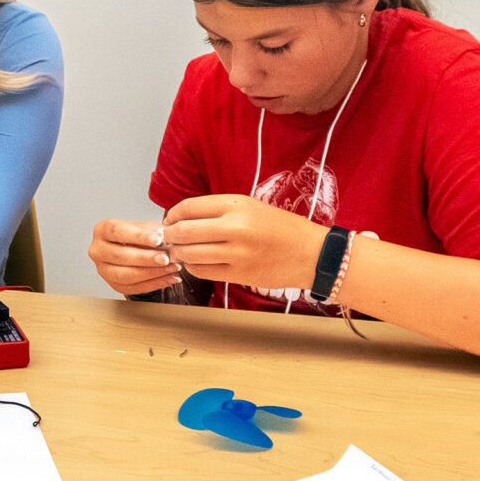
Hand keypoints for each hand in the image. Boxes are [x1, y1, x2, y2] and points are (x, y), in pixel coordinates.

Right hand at [88, 219, 180, 295]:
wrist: (131, 248)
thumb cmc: (136, 235)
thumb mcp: (142, 226)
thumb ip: (151, 230)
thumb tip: (165, 236)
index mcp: (102, 230)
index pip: (117, 231)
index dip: (138, 236)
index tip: (157, 239)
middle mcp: (97, 250)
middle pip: (119, 256)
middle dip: (146, 258)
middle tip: (165, 258)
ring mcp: (103, 270)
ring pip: (125, 275)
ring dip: (151, 273)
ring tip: (171, 268)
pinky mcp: (113, 284)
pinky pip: (133, 288)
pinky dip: (154, 284)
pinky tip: (169, 278)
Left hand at [162, 194, 322, 287]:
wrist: (310, 253)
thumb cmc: (280, 227)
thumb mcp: (249, 206)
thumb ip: (218, 210)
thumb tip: (183, 217)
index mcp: (236, 205)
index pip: (189, 207)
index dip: (173, 215)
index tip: (169, 220)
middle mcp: (235, 228)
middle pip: (185, 231)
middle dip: (171, 235)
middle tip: (169, 237)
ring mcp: (236, 253)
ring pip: (190, 254)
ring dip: (179, 253)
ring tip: (180, 251)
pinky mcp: (239, 275)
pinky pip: (203, 271)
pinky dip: (193, 267)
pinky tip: (195, 263)